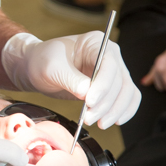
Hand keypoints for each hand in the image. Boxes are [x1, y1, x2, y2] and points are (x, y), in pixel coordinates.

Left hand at [2, 32, 140, 128]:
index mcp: (95, 42)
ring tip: (98, 123)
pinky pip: (127, 99)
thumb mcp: (52, 67)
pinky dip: (124, 111)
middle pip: (120, 81)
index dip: (102, 85)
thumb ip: (70, 79)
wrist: (37, 68)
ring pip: (127, 92)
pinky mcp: (110, 87)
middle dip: (106, 103)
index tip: (90, 102)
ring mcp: (112, 72)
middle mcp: (109, 55)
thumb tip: (87, 93)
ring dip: (115, 111)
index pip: (109, 64)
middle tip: (89, 118)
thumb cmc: (43, 60)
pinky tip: (114, 121)